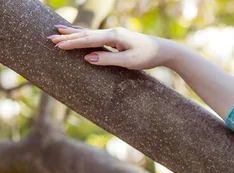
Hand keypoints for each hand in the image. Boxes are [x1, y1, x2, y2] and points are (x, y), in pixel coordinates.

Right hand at [47, 25, 171, 69]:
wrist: (164, 50)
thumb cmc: (148, 57)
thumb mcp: (129, 61)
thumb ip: (108, 60)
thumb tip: (88, 58)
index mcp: (114, 37)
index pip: (88, 40)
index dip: (72, 44)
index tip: (57, 46)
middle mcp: (113, 33)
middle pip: (86, 34)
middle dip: (67, 36)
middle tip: (49, 38)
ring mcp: (115, 34)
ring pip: (89, 33)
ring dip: (73, 33)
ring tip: (58, 30)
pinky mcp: (118, 38)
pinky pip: (97, 36)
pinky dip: (85, 34)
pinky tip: (79, 33)